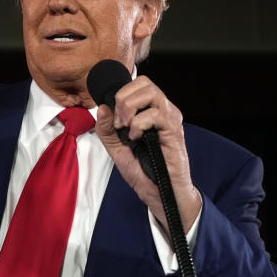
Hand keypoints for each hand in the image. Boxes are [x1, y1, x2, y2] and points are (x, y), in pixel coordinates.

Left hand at [95, 75, 201, 236]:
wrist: (160, 193)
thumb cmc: (144, 171)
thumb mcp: (117, 148)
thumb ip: (107, 129)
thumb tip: (102, 107)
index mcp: (151, 111)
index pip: (138, 84)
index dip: (121, 95)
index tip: (114, 119)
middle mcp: (164, 111)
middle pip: (144, 83)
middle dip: (123, 99)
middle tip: (118, 123)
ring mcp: (170, 120)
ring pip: (151, 93)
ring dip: (130, 108)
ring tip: (126, 129)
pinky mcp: (174, 132)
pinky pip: (155, 114)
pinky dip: (139, 124)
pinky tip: (137, 138)